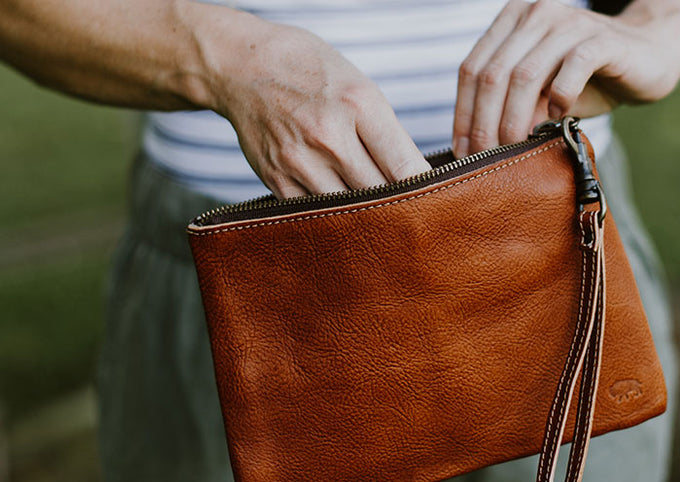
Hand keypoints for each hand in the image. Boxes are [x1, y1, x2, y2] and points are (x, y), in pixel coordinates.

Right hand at [206, 19, 430, 197]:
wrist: (244, 66)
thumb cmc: (311, 73)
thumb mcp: (360, 86)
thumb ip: (387, 133)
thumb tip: (414, 179)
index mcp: (358, 104)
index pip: (405, 166)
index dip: (426, 190)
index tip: (435, 200)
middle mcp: (328, 134)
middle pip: (380, 194)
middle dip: (400, 207)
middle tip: (414, 218)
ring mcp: (299, 160)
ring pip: (350, 210)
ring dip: (367, 216)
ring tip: (380, 219)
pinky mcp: (276, 179)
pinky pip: (317, 213)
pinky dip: (334, 215)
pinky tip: (343, 211)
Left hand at [452, 0, 679, 156]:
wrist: (648, 56)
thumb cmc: (588, 79)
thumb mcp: (540, 91)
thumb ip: (509, 104)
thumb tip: (474, 146)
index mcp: (513, 21)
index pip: (472, 68)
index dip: (463, 112)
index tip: (462, 151)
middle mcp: (536, 14)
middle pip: (493, 74)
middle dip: (484, 122)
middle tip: (485, 158)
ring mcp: (568, 23)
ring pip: (525, 74)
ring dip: (515, 118)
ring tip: (515, 146)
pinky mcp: (601, 39)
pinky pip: (570, 69)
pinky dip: (559, 99)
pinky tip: (558, 119)